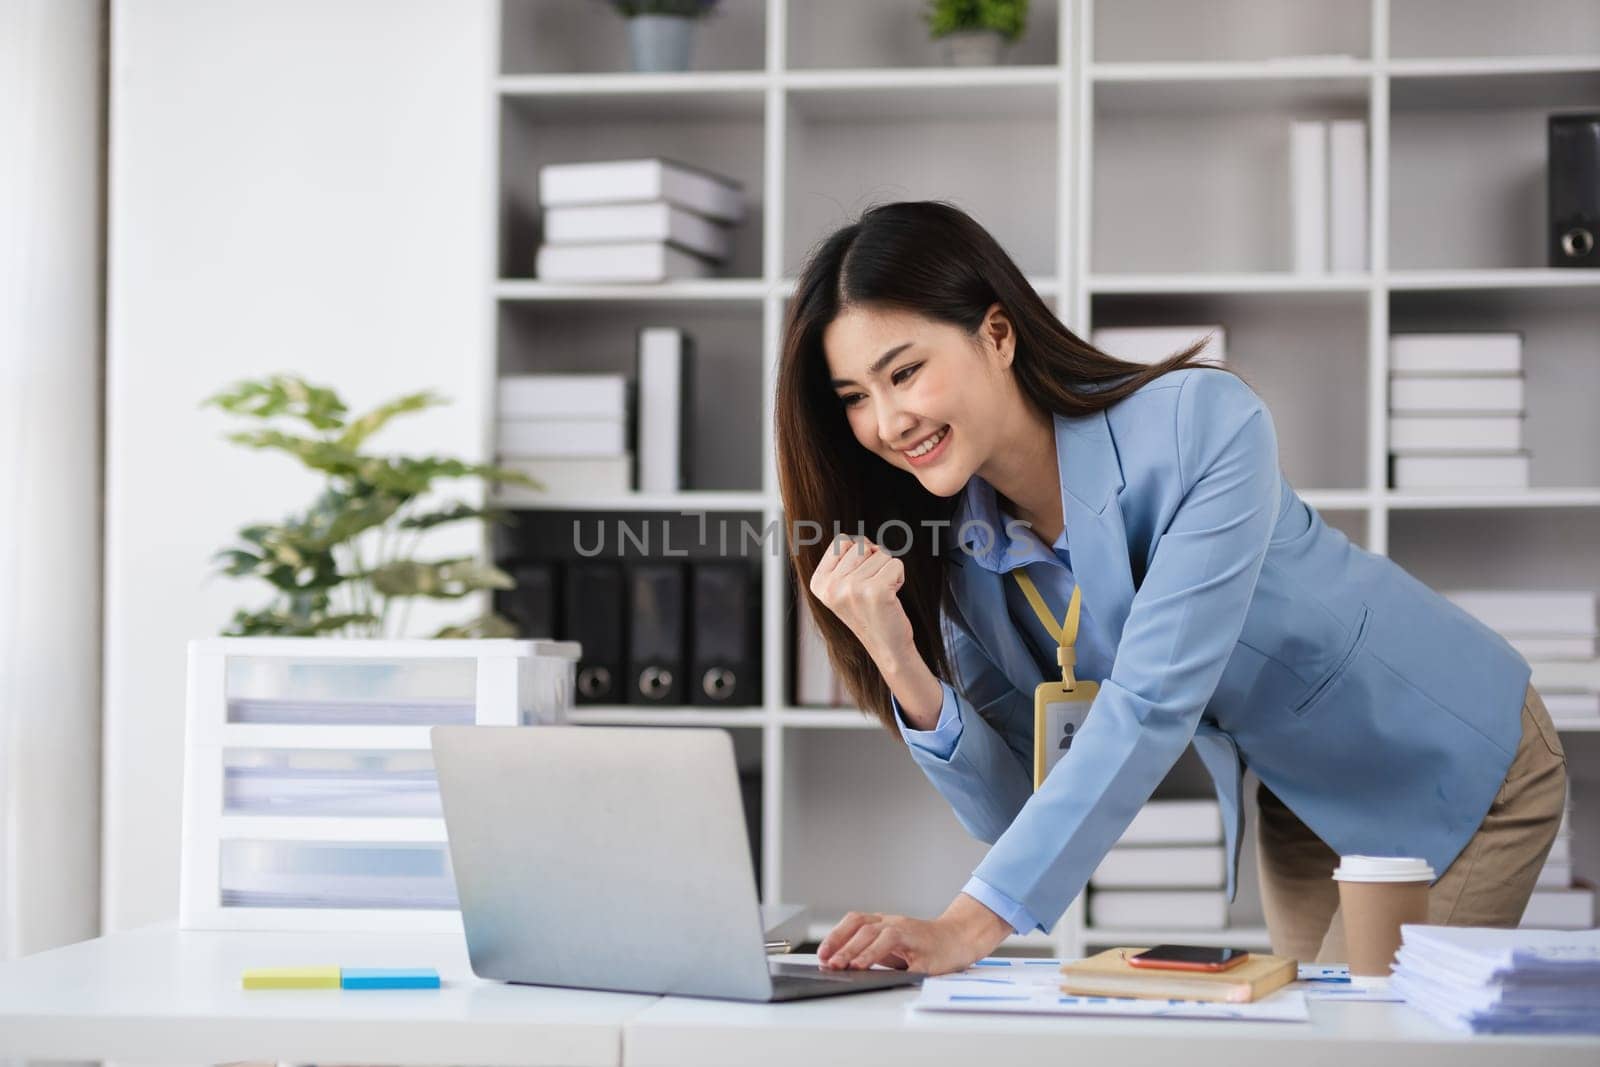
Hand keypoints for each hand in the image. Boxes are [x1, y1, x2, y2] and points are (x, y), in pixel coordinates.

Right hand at [808, 535, 913, 667]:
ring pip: (881, 553)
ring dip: (887, 571)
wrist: (887, 647)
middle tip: (872, 588)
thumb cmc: (869, 613)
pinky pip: (896, 564)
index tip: (859, 578)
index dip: (859, 553)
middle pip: (861, 544)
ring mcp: (852, 589)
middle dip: (874, 561)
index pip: (842, 541)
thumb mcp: (844, 587)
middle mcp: (831, 587)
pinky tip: (891, 598)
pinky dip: (899, 577)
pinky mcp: (875, 592)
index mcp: (819, 583)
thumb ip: (846, 560)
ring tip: (881, 595)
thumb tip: (863, 541)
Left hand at [816, 894, 1014, 975]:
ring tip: (846, 966)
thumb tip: (843, 964)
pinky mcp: (922, 949)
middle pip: (863, 928)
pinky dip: (880, 956)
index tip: (822, 953)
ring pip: (878, 934)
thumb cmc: (926, 946)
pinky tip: (870, 967)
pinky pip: (898, 949)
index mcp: (886, 922)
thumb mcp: (895, 948)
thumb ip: (873, 952)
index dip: (836, 935)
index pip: (855, 921)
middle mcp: (895, 923)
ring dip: (859, 950)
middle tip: (829, 963)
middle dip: (842, 946)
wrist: (960, 940)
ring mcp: (909, 933)